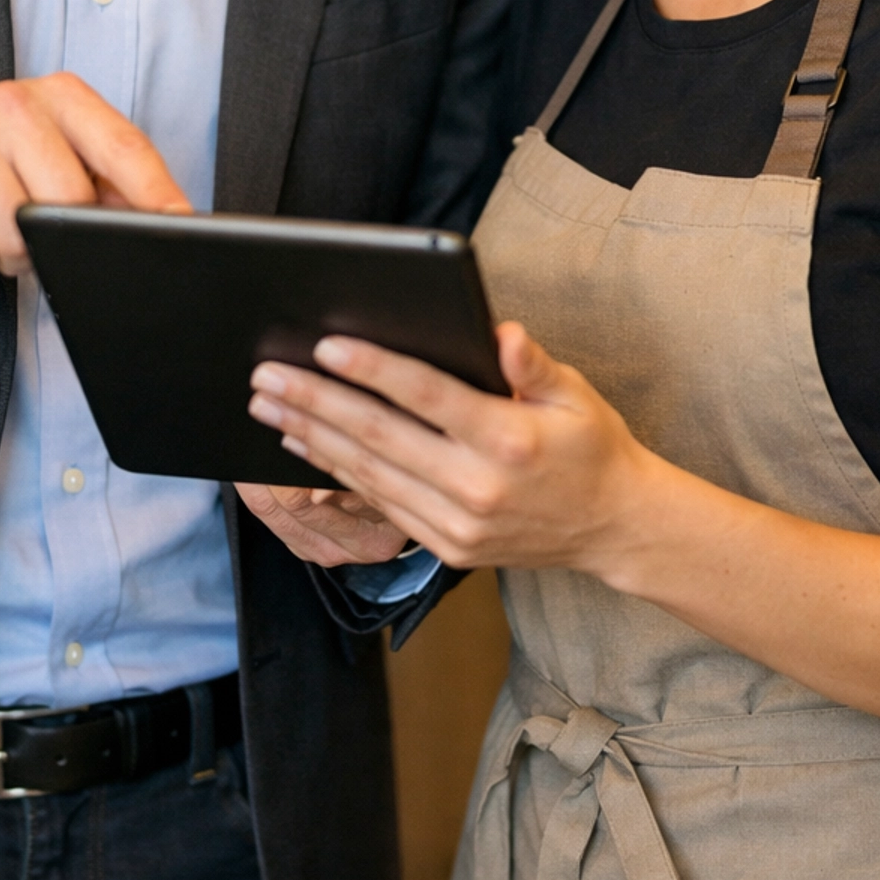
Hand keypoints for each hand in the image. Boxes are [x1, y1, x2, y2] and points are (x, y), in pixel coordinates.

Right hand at [0, 71, 189, 273]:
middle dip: (65, 236)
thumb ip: (111, 178)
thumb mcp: (58, 146)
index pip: (122, 146)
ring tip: (4, 226)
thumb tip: (165, 220)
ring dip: (17, 253)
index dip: (155, 190)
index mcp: (61, 95)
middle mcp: (12, 103)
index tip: (180, 223)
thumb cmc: (1, 153)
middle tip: (49, 234)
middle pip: (69, 200)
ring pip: (17, 235)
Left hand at [248, 322, 654, 578]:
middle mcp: (478, 486)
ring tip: (268, 405)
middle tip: (266, 374)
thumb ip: (533, 363)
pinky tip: (303, 445)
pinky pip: (380, 503)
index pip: (426, 395)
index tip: (325, 344)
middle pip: (380, 435)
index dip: (372, 368)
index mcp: (509, 439)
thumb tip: (499, 332)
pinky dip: (335, 472)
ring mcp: (458, 523)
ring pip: (369, 473)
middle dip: (316, 401)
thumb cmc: (591, 446)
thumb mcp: (576, 393)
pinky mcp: (447, 547)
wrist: (613, 528)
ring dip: (311, 436)